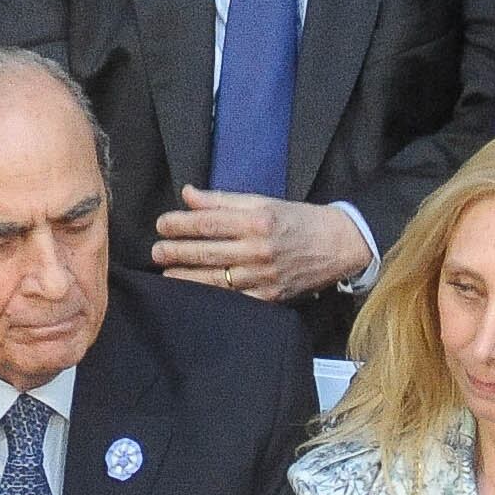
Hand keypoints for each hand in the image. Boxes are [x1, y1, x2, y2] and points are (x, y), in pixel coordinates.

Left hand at [153, 186, 370, 300]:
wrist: (339, 245)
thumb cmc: (299, 219)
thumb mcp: (264, 201)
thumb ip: (224, 200)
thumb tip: (188, 195)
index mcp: (257, 221)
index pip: (209, 222)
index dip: (180, 224)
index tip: (161, 224)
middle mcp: (259, 249)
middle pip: (207, 252)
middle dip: (176, 251)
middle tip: (155, 251)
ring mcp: (264, 276)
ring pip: (215, 280)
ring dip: (186, 277)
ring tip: (166, 273)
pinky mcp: (270, 296)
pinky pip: (234, 299)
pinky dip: (212, 297)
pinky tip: (194, 294)